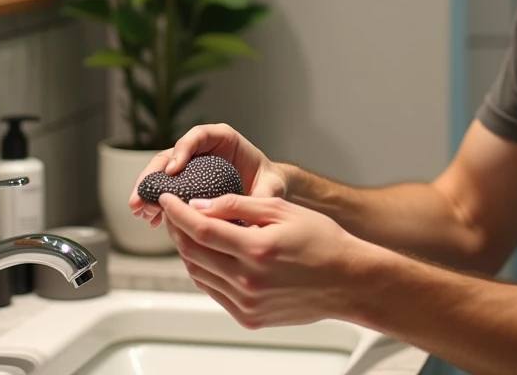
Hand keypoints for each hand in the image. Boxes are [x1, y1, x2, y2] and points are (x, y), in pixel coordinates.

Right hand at [129, 123, 287, 227]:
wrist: (266, 192)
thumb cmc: (269, 184)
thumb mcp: (271, 188)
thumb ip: (262, 196)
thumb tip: (249, 215)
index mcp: (224, 139)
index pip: (198, 136)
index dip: (183, 150)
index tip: (173, 171)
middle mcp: (203, 150)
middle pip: (171, 154)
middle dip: (153, 175)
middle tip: (142, 196)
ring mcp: (192, 167)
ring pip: (162, 173)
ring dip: (148, 191)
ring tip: (140, 210)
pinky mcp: (187, 185)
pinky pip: (166, 190)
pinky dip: (157, 203)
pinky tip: (150, 220)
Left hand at [159, 192, 371, 328]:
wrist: (348, 281)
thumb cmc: (322, 241)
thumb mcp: (281, 210)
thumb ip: (237, 206)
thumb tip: (199, 205)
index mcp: (257, 250)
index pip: (200, 229)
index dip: (178, 212)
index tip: (167, 199)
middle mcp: (248, 281)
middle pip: (193, 252)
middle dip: (178, 228)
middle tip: (175, 212)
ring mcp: (247, 303)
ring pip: (199, 274)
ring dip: (188, 250)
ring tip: (190, 230)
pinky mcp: (249, 317)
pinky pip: (213, 292)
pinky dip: (204, 271)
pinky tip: (209, 255)